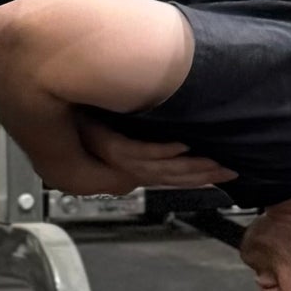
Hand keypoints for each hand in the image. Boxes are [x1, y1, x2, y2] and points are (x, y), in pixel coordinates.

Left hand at [74, 115, 235, 190]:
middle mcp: (130, 166)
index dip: (201, 176)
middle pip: (173, 175)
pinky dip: (162, 150)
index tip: (227, 173)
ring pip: (161, 168)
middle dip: (204, 174)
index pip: (174, 174)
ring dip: (190, 166)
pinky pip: (139, 151)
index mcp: (136, 164)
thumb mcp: (124, 129)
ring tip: (215, 163)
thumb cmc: (89, 120)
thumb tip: (175, 127)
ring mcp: (121, 158)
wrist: (59, 114)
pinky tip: (182, 146)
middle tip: (231, 170)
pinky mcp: (110, 146)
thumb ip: (149, 134)